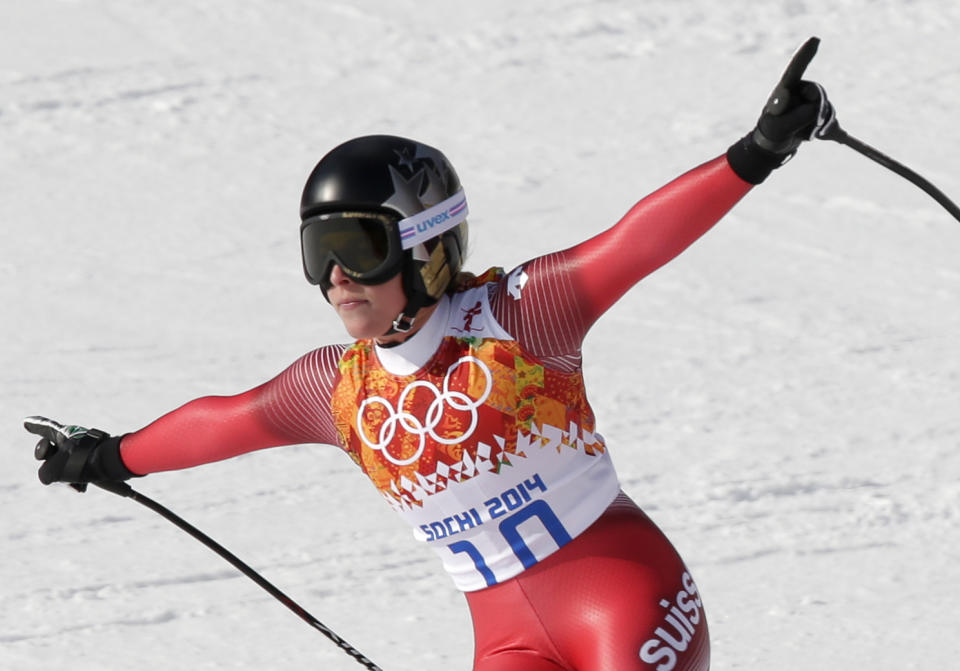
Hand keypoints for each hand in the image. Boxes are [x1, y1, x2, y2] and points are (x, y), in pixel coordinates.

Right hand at [25, 416, 134, 489]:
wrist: (111, 464)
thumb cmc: (79, 463)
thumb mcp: (50, 472)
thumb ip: (45, 473)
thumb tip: (56, 476)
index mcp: (62, 433)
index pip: (44, 428)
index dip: (35, 426)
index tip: (26, 422)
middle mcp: (74, 437)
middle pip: (53, 453)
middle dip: (52, 464)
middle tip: (59, 465)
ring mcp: (86, 447)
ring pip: (67, 466)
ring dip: (68, 476)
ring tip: (77, 479)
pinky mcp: (96, 457)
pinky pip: (81, 471)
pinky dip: (79, 480)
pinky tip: (84, 486)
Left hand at [727, 37, 836, 183]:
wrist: (773, 145)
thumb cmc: (772, 133)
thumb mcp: (780, 128)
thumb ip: (798, 116)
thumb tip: (815, 108)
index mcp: (784, 90)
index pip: (795, 70)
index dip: (805, 55)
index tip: (815, 39)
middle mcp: (798, 90)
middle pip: (818, 93)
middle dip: (816, 112)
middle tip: (806, 131)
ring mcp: (808, 100)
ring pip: (826, 108)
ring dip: (819, 125)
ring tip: (803, 135)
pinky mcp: (816, 112)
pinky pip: (830, 119)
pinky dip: (829, 130)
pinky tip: (830, 138)